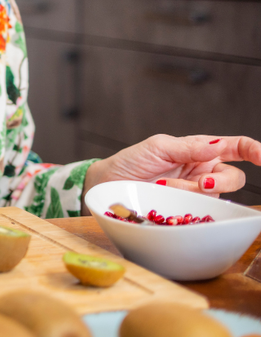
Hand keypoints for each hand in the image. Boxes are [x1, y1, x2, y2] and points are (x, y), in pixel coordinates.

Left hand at [83, 134, 260, 208]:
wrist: (109, 184)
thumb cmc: (132, 161)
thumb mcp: (158, 147)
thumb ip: (189, 147)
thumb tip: (219, 145)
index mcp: (199, 149)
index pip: (235, 148)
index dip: (255, 151)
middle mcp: (202, 171)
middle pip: (233, 178)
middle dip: (220, 182)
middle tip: (200, 183)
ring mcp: (195, 192)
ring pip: (216, 196)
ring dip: (192, 191)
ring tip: (164, 186)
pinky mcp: (187, 209)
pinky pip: (200, 209)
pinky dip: (184, 203)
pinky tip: (166, 196)